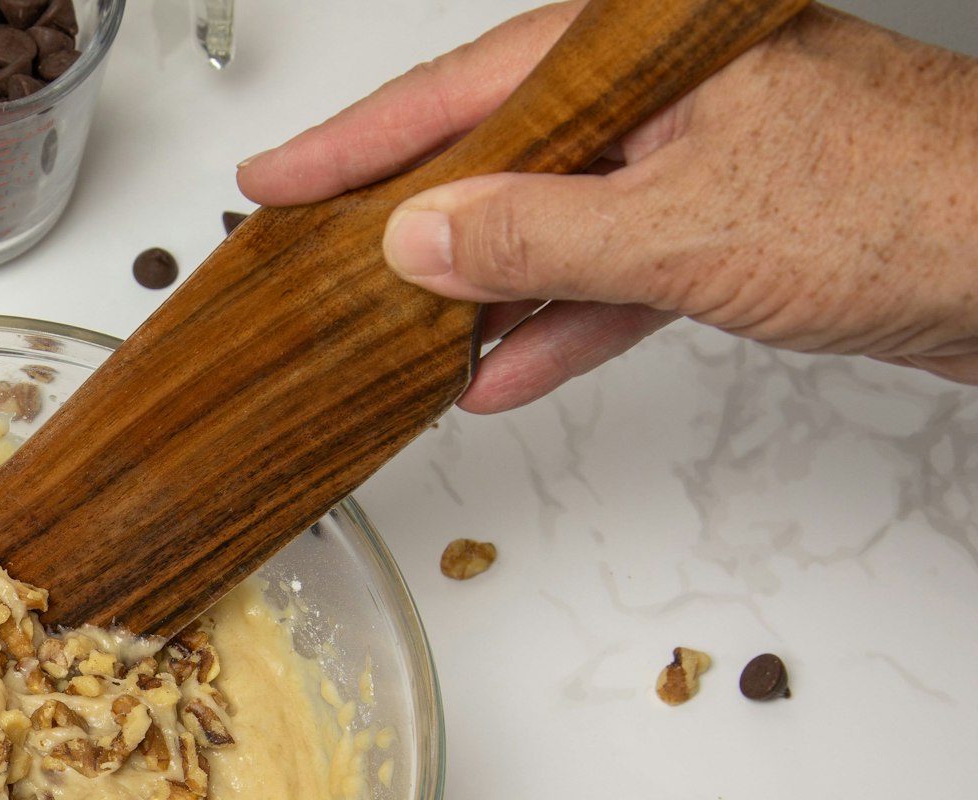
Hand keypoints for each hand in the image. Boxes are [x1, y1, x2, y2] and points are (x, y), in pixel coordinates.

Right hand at [238, 4, 977, 412]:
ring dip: (477, 294)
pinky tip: (500, 372)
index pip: (460, 92)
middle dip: (406, 225)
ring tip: (394, 342)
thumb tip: (417, 238)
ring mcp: (697, 161)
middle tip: (314, 266)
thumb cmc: (904, 203)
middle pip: (495, 156)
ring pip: (548, 225)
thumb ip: (535, 236)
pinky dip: (561, 326)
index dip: (352, 146)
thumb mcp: (683, 227)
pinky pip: (612, 276)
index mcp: (645, 51)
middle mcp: (664, 95)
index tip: (271, 183)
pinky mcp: (730, 230)